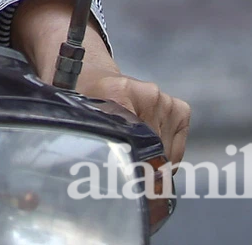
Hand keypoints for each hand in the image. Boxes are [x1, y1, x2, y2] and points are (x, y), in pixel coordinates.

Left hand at [10, 0, 190, 163]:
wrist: (90, 71)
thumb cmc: (79, 96)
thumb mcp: (72, 115)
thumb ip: (84, 139)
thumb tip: (89, 175)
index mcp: (119, 93)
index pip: (136, 144)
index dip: (131, 168)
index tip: (124, 181)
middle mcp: (149, 94)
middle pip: (154, 152)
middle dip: (141, 167)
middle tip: (121, 170)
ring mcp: (165, 100)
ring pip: (167, 152)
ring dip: (153, 160)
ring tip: (128, 149)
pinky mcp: (178, 108)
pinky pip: (177, 145)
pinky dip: (167, 154)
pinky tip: (145, 145)